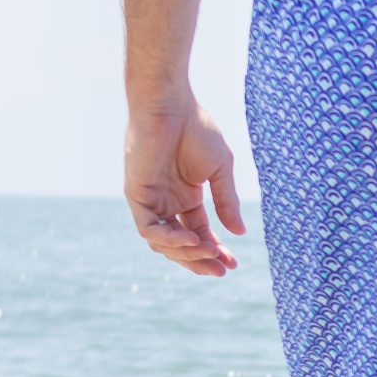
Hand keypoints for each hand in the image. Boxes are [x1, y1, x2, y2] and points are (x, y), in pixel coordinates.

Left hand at [125, 98, 245, 276]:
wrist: (171, 105)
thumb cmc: (196, 129)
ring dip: (186, 253)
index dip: (214, 250)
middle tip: (222, 270)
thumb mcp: (219, 171)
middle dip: (201, 260)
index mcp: (186, 196)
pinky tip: (191, 240)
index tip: (233, 264)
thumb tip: (239, 232)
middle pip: (181, 244)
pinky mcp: (137, 195)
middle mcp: (166, 201)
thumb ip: (226, 201)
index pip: (198, 233)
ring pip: (163, 242)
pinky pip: (149, 228)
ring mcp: (150, 200)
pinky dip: (169, 239)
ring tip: (209, 253)